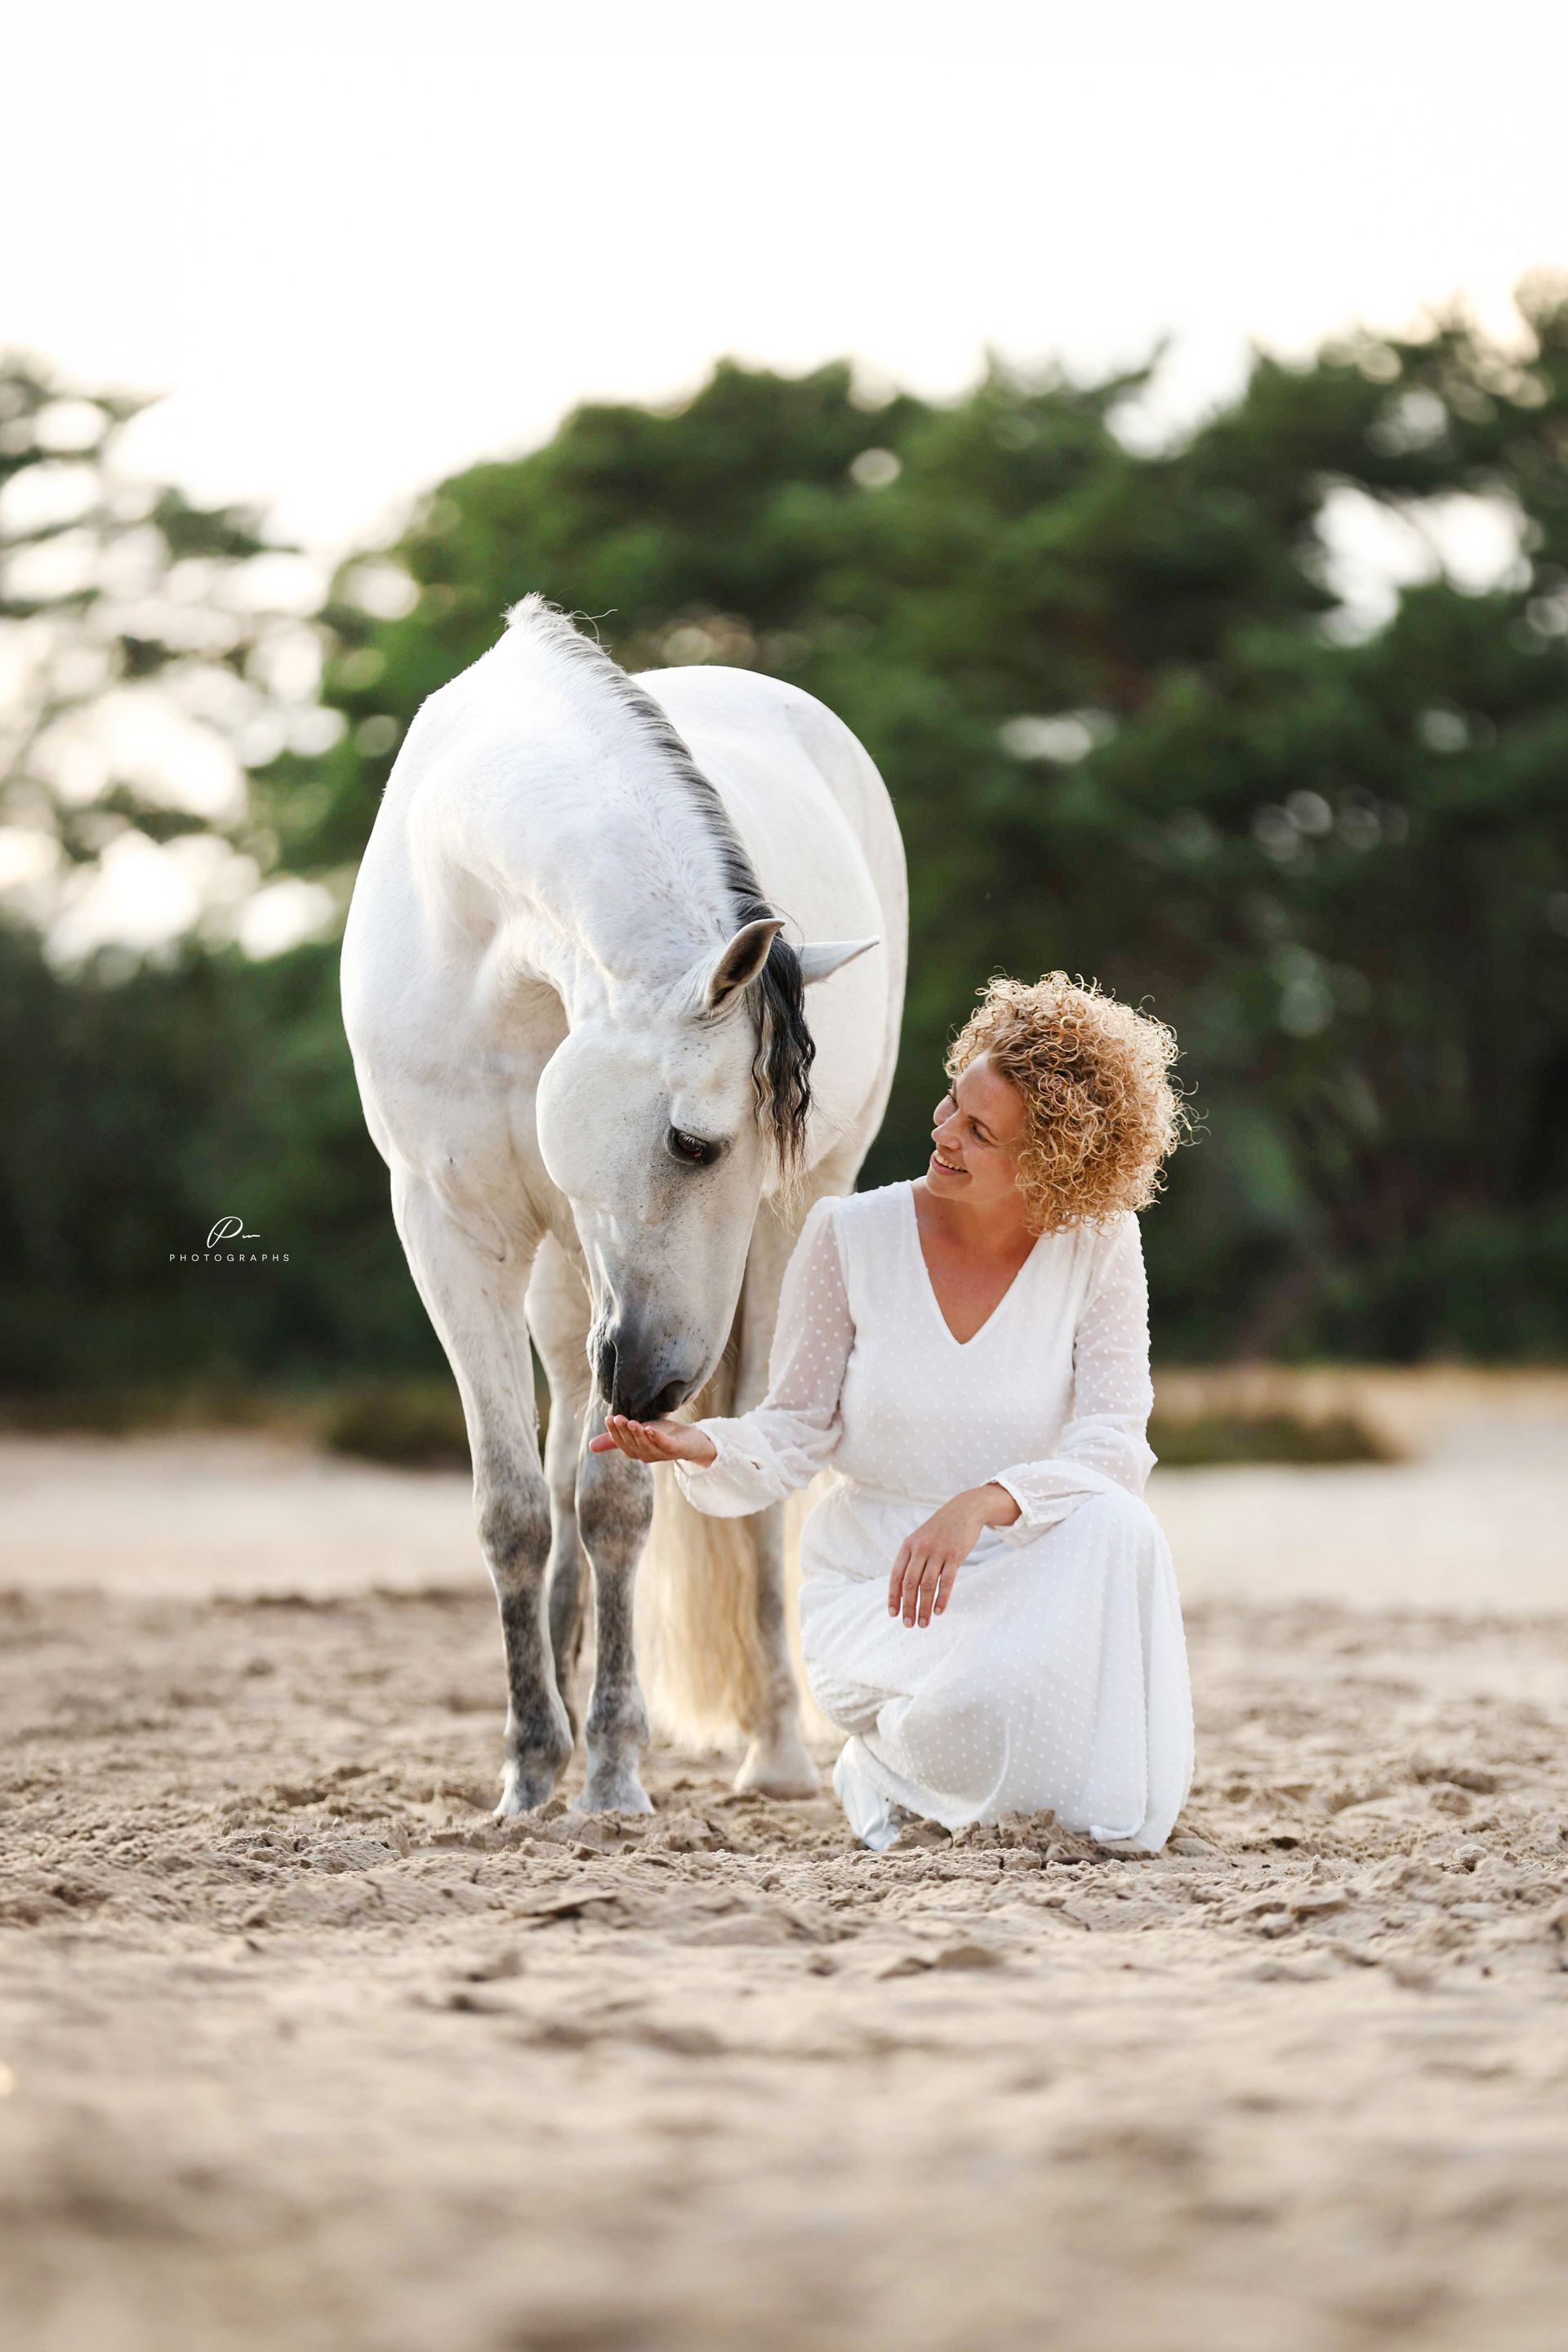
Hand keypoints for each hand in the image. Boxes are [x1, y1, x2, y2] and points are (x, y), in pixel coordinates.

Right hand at [588, 1415, 717, 1466]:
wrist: (691, 1440)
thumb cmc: (662, 1436)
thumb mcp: (637, 1432)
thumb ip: (616, 1438)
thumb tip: (590, 1447)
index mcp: (636, 1451)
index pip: (622, 1443)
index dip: (614, 1432)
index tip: (609, 1418)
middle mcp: (647, 1455)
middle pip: (632, 1444)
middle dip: (624, 1431)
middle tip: (617, 1417)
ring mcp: (662, 1453)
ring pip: (646, 1446)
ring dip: (638, 1434)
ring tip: (631, 1422)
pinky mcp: (676, 1449)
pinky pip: (665, 1445)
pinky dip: (657, 1438)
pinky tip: (650, 1429)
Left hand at [887, 1483, 1020, 1627]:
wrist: (964, 1510)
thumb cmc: (939, 1530)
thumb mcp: (920, 1539)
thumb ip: (911, 1560)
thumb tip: (903, 1589)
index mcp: (908, 1546)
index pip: (896, 1575)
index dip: (893, 1596)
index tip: (893, 1613)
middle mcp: (920, 1549)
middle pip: (910, 1583)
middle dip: (908, 1606)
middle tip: (908, 1624)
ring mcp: (938, 1552)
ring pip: (927, 1585)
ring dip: (924, 1607)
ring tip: (923, 1623)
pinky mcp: (955, 1555)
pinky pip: (946, 1581)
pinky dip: (942, 1598)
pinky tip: (938, 1611)